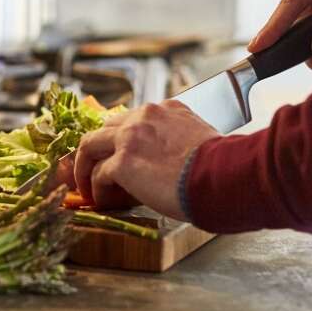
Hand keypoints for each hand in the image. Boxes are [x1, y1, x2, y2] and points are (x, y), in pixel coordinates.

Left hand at [73, 101, 218, 218]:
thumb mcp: (203, 139)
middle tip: (94, 169)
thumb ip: (182, 141)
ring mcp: (131, 137)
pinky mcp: (123, 162)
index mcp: (167, 110)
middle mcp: (145, 116)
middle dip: (97, 149)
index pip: (134, 119)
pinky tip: (101, 200)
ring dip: (85, 167)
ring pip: (90, 145)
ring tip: (87, 187)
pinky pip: (98, 174)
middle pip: (106, 127)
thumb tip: (177, 163)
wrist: (226, 176)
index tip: (122, 156)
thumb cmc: (224, 167)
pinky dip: (96, 189)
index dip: (124, 140)